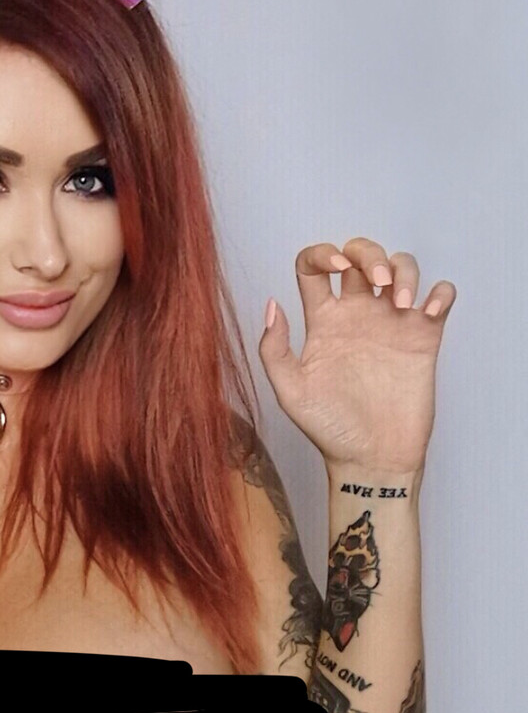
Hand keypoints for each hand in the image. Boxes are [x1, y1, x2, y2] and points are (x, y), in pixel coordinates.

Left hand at [257, 238, 455, 472]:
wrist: (371, 459)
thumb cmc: (330, 431)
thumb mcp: (290, 392)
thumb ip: (274, 349)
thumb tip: (272, 304)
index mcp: (323, 322)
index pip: (314, 268)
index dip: (322, 254)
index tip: (335, 269)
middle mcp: (357, 316)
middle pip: (361, 255)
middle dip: (369, 253)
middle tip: (376, 282)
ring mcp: (391, 324)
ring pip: (401, 267)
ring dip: (404, 270)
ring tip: (402, 303)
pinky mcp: (423, 337)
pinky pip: (441, 295)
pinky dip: (441, 291)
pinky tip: (430, 311)